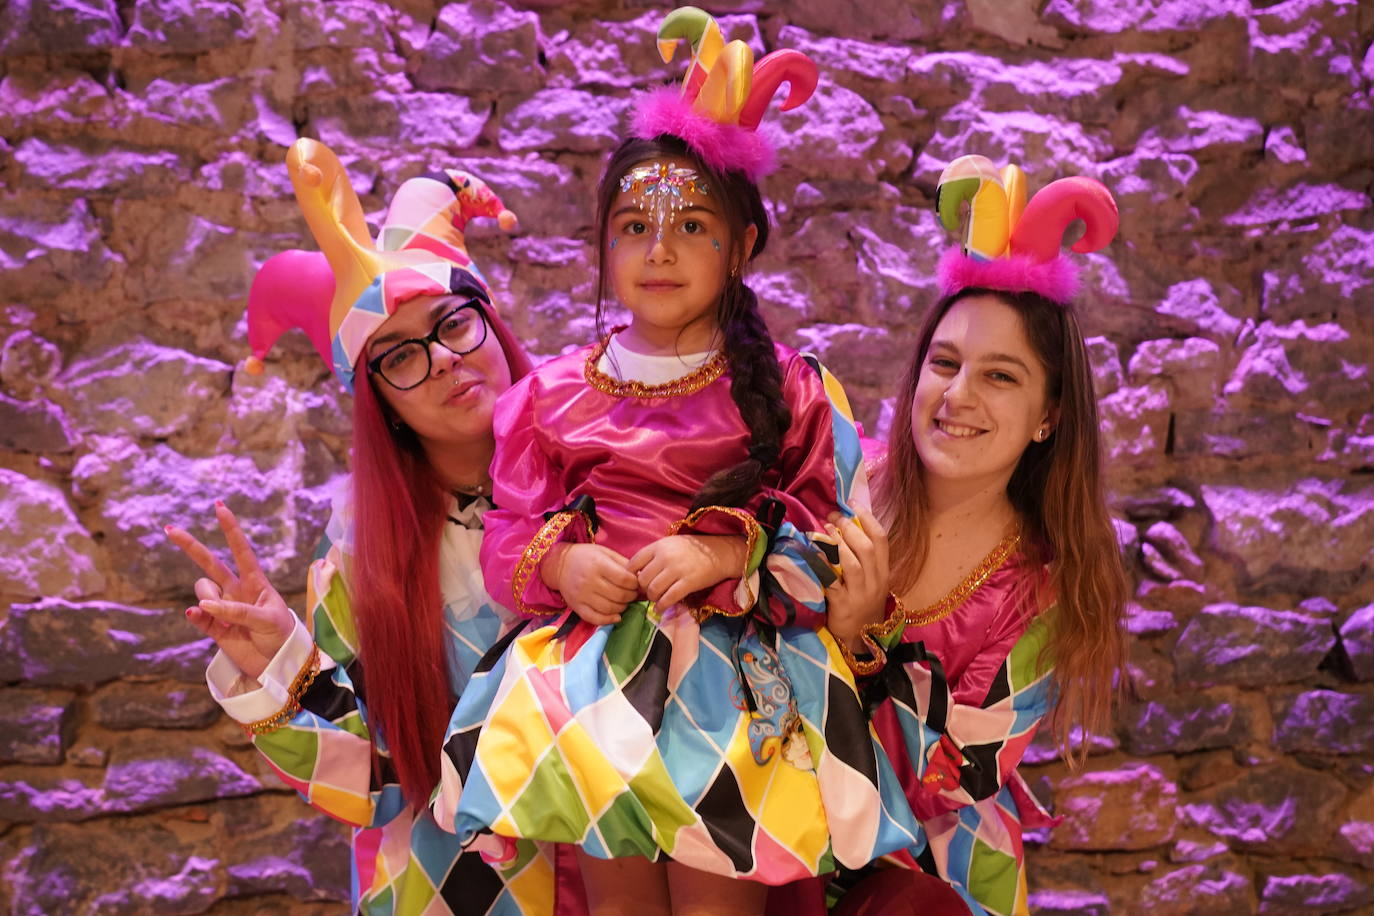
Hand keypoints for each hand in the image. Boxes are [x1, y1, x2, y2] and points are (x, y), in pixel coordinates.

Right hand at [165, 502, 295, 679]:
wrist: (278, 665)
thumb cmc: (281, 636)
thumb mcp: (267, 619)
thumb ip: (237, 610)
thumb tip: (203, 603)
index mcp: (255, 582)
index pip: (241, 550)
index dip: (230, 529)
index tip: (219, 506)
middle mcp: (237, 591)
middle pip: (210, 563)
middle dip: (191, 546)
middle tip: (169, 529)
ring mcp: (223, 608)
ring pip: (202, 591)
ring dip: (208, 600)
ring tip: (228, 620)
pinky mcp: (214, 628)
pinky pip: (197, 616)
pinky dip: (195, 614)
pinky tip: (196, 613)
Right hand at [542, 542, 638, 625]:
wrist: (560, 565)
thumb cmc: (587, 557)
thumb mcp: (606, 553)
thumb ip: (624, 564)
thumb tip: (643, 577)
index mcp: (598, 564)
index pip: (624, 579)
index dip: (635, 584)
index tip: (636, 583)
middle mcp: (589, 580)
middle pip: (619, 595)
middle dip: (631, 596)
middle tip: (632, 594)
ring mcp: (582, 595)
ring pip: (609, 608)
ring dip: (622, 608)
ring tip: (624, 602)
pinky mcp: (576, 607)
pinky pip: (595, 618)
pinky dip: (609, 620)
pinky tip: (616, 616)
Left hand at [628, 534, 745, 609]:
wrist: (719, 552)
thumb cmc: (692, 549)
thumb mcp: (670, 544)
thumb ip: (653, 555)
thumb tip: (635, 573)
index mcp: (659, 546)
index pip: (633, 563)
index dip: (631, 576)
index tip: (636, 582)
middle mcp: (666, 557)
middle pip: (642, 579)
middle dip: (644, 589)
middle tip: (649, 592)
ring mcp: (677, 570)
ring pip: (653, 590)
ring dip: (653, 598)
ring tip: (657, 599)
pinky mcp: (688, 583)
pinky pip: (668, 598)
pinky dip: (662, 606)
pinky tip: (661, 608)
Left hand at [823, 507, 889, 651]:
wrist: (858, 640)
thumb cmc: (861, 604)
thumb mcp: (870, 581)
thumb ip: (863, 558)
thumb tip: (844, 526)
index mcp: (883, 572)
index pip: (881, 540)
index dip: (868, 518)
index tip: (853, 503)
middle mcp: (875, 582)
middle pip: (867, 548)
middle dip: (849, 528)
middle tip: (834, 517)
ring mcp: (859, 594)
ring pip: (852, 563)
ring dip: (838, 544)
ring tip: (826, 531)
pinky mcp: (842, 605)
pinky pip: (831, 582)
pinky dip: (822, 566)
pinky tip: (813, 554)